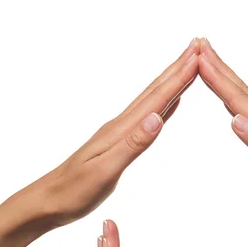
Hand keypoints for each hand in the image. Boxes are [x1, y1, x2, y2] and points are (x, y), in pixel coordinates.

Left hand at [34, 40, 199, 226]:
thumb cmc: (74, 191)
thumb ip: (132, 145)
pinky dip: (163, 106)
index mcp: (121, 130)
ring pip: (152, 100)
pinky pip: (147, 117)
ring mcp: (120, 132)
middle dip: (178, 68)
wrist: (48, 201)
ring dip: (171, 82)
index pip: (156, 99)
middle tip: (198, 45)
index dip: (179, 78)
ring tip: (188, 65)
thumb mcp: (105, 171)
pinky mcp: (119, 143)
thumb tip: (157, 119)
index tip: (198, 55)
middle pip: (155, 91)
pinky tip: (170, 103)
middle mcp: (121, 125)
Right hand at [198, 39, 247, 218]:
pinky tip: (235, 103)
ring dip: (228, 81)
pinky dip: (239, 102)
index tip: (199, 57)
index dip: (218, 78)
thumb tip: (235, 119)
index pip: (240, 99)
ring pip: (247, 99)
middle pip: (242, 90)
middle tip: (201, 45)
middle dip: (220, 68)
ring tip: (212, 65)